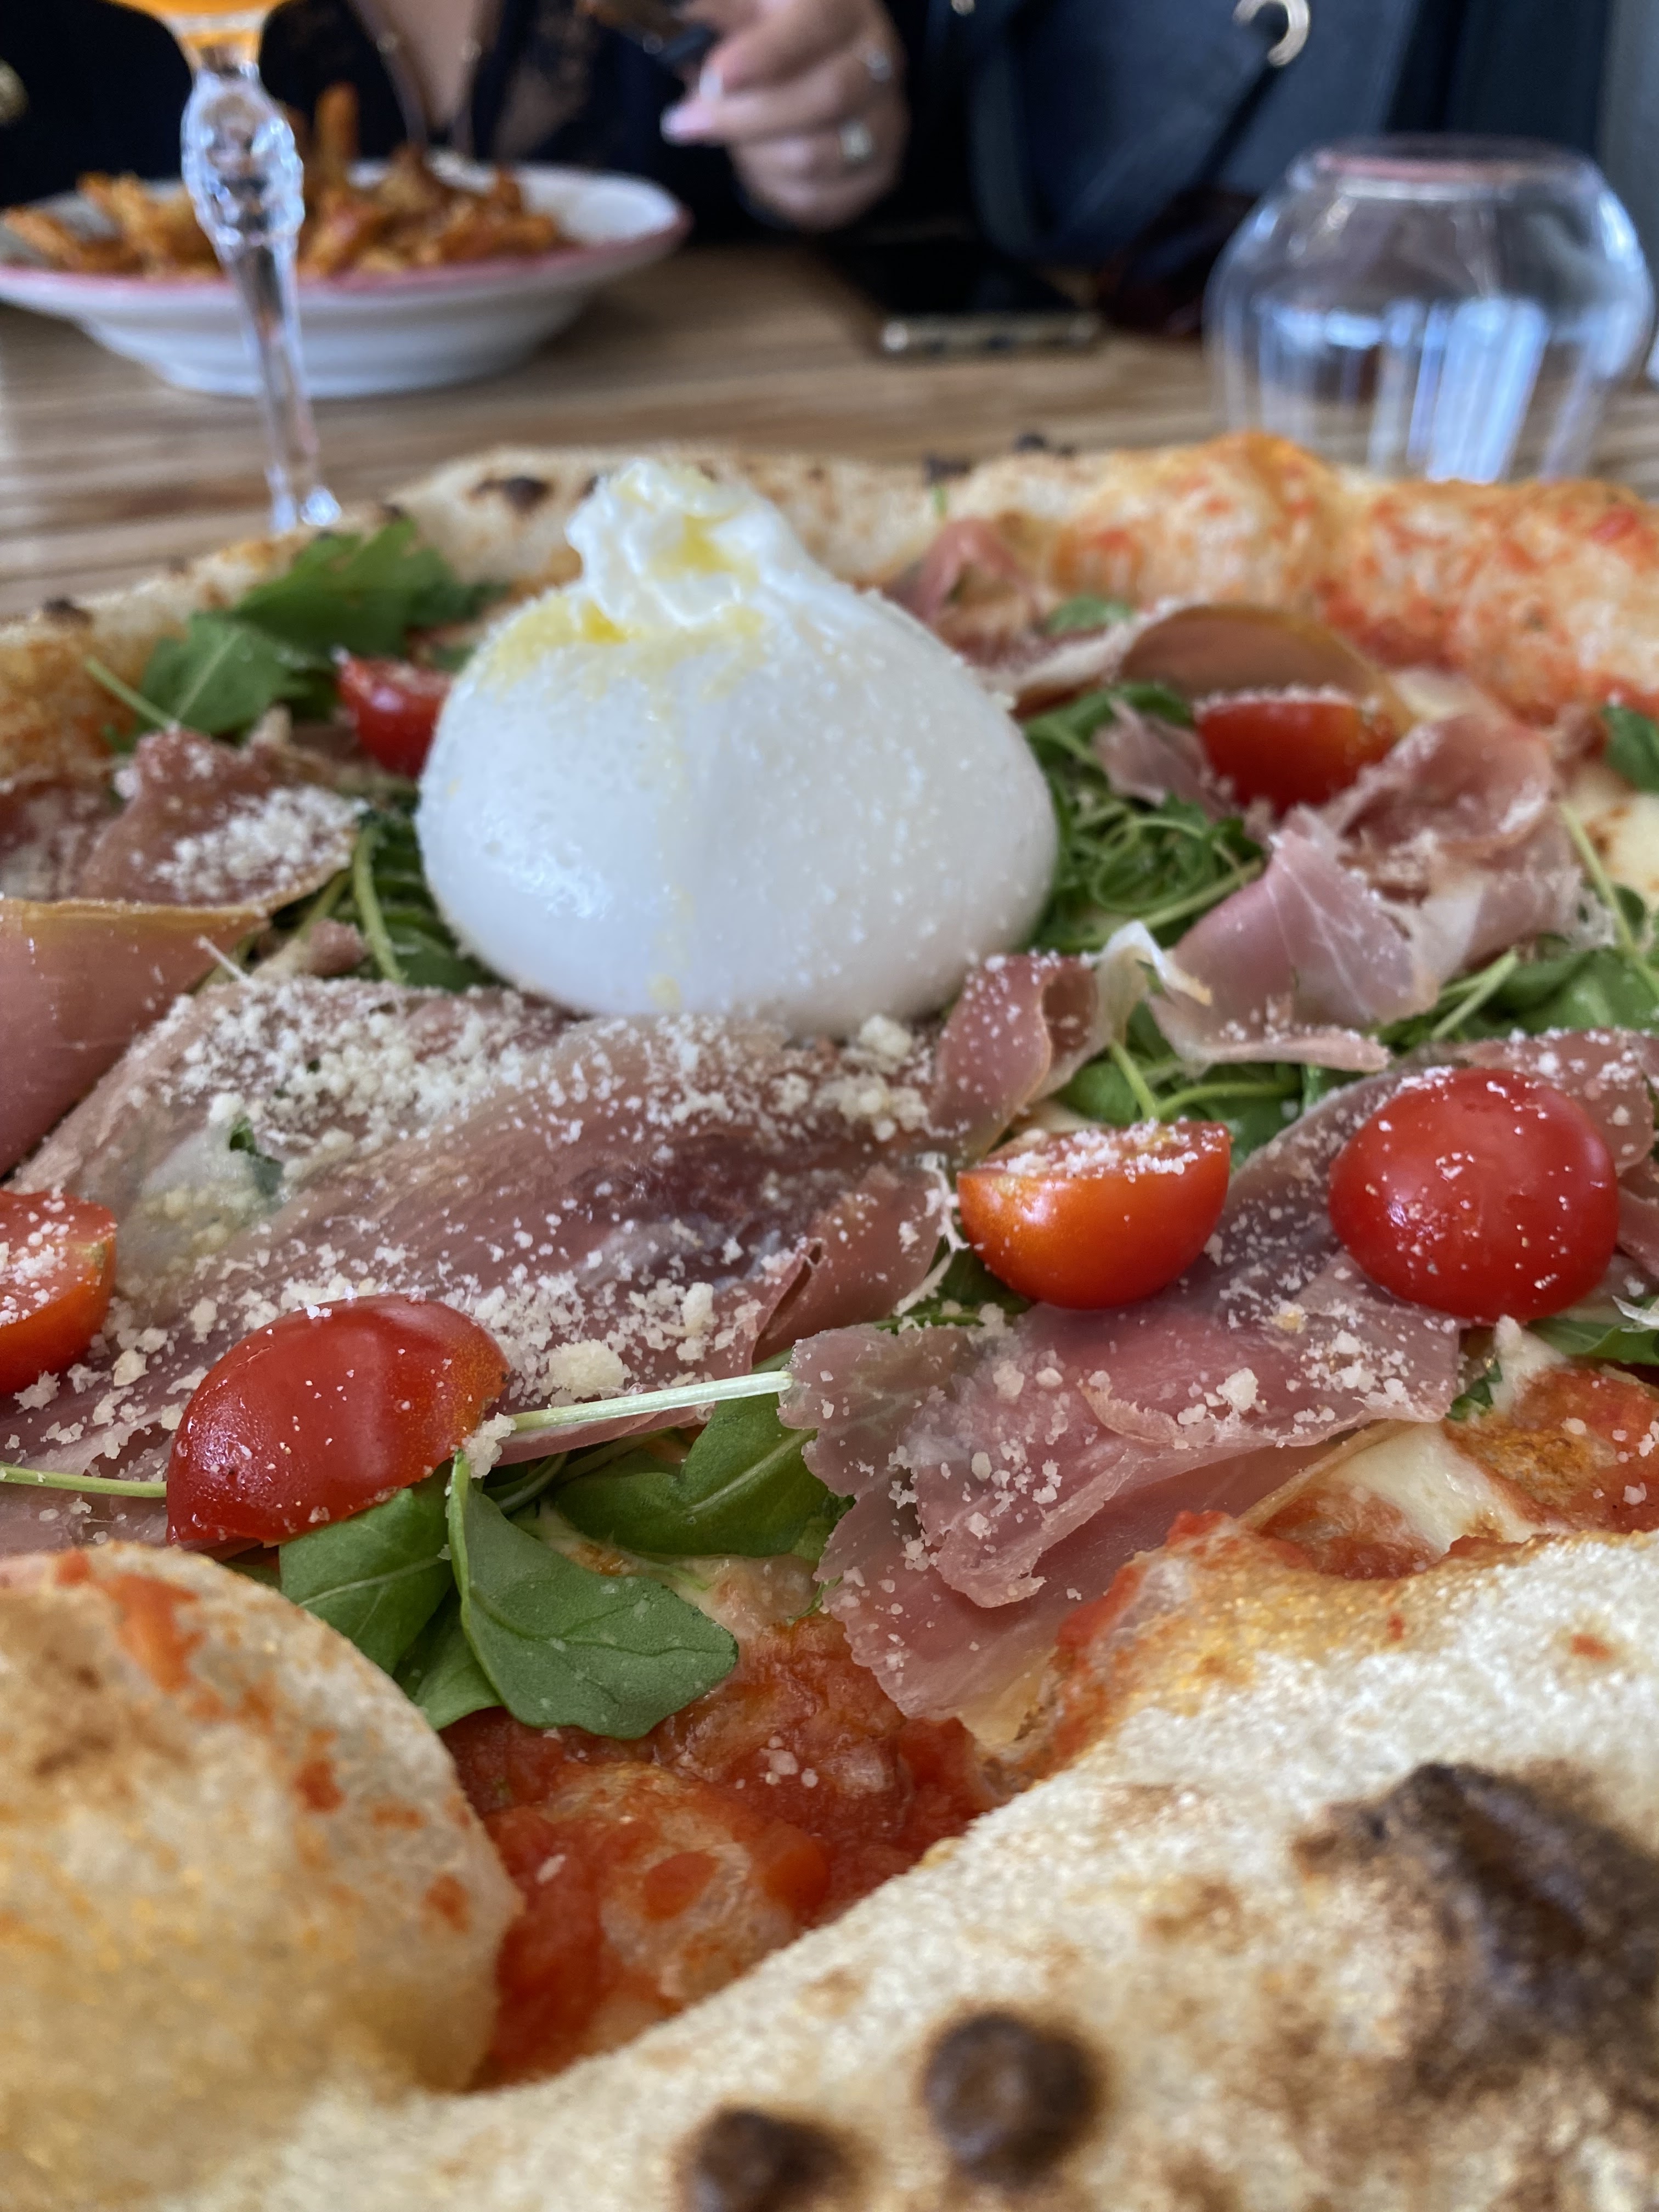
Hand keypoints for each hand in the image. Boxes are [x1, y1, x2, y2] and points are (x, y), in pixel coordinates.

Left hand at [662, 0, 907, 231]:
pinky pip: (819, 200)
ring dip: (754, 154)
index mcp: (843, 6)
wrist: (811, 73)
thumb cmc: (768, 35)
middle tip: (683, 122)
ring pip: (818, 157)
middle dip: (745, 117)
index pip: (816, 26)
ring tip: (723, 137)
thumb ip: (716, 15)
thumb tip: (676, 23)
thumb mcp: (740, 10)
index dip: (767, 55)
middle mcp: (879, 60)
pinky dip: (773, 188)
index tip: (716, 77)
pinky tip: (755, 162)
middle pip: (827, 97)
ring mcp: (886, 121)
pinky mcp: (879, 174)